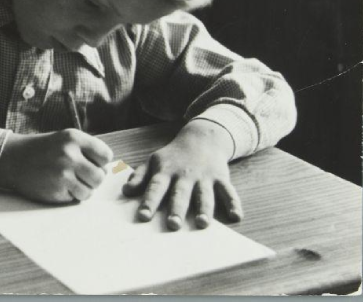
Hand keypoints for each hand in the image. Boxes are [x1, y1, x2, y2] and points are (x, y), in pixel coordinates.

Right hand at [0, 129, 113, 203]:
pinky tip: (59, 186)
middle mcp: (69, 153)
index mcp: (73, 137)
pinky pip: (77, 198)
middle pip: (100, 176)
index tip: (90, 163)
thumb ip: (86, 150)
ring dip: (83, 189)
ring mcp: (62, 173)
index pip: (106, 155)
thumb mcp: (64, 140)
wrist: (12, 159)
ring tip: (69, 181)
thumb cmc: (42, 150)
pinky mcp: (56, 190)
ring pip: (90, 190)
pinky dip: (71, 196)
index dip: (100, 162)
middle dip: (93, 179)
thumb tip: (111, 169)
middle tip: (80, 175)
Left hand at [122, 120, 241, 229]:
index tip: (143, 216)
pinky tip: (237, 216)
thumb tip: (125, 191)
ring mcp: (204, 177)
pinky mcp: (221, 178)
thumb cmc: (173, 156)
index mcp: (165, 172)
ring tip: (201, 223)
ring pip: (204, 195)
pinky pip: (228, 191)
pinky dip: (234, 203)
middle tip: (172, 225)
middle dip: (176, 209)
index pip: (156, 187)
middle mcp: (184, 175)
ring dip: (204, 209)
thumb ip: (140, 177)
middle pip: (180, 193)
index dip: (149, 201)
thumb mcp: (154, 162)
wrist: (201, 137)